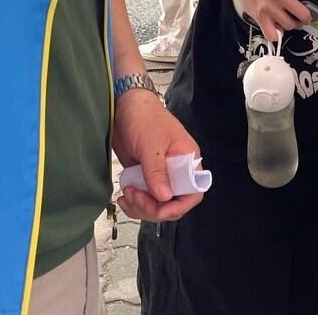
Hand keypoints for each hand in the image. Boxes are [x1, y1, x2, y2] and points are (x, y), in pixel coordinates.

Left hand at [112, 90, 202, 222]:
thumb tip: (165, 198)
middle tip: (135, 197)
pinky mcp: (146, 177)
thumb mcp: (151, 144)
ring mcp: (161, 175)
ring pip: (158, 204)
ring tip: (126, 195)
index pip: (194, 192)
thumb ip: (157, 171)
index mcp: (188, 160)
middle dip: (153, 207)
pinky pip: (145, 199)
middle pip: (173, 203)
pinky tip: (124, 196)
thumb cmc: (144, 117)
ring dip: (141, 207)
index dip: (179, 206)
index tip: (159, 209)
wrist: (124, 107)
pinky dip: (135, 203)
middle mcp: (177, 171)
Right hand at [223, 0, 309, 41]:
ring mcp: (269, 7)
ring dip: (290, 25)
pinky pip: (271, 34)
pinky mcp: (260, 16)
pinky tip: (275, 27)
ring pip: (289, 25)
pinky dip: (275, 34)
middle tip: (302, 17)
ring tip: (288, 20)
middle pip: (303, 15)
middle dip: (304, 18)